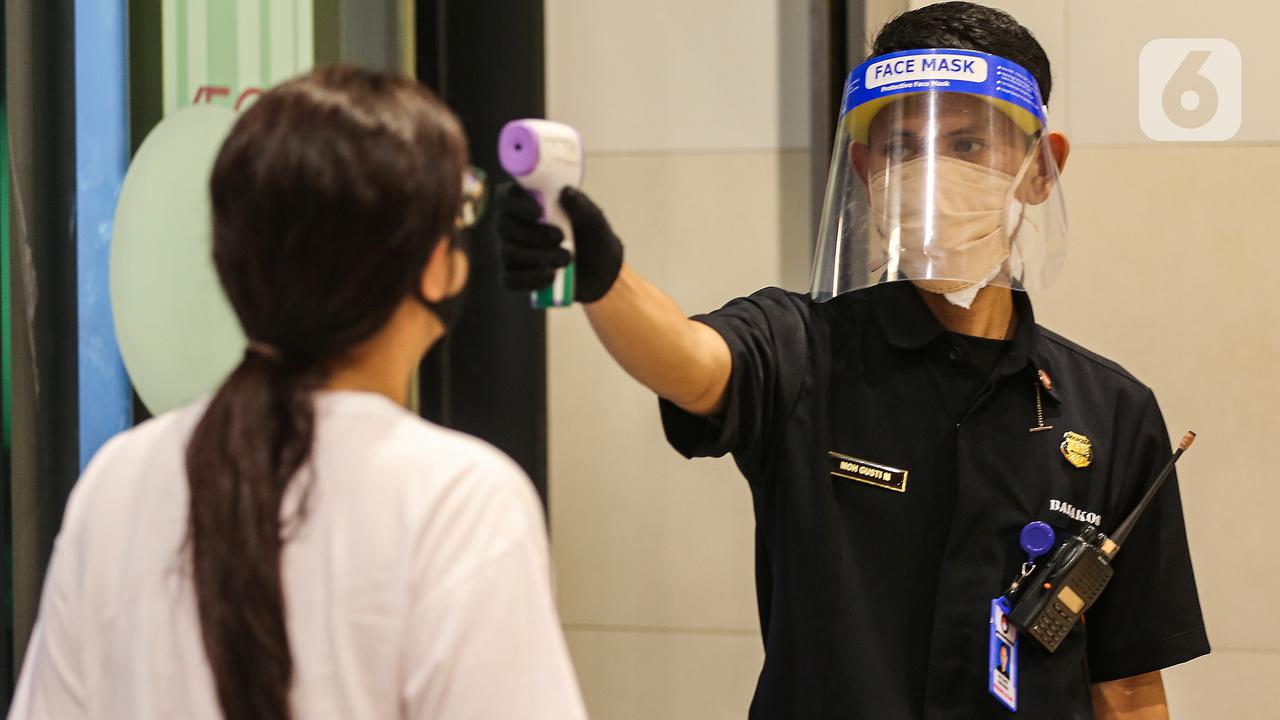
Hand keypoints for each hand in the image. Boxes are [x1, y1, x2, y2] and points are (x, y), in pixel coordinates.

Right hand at [494, 183, 623, 302]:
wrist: (599, 271)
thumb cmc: (593, 237)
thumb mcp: (595, 222)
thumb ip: (583, 207)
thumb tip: (566, 192)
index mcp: (528, 203)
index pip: (507, 196)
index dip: (517, 204)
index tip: (539, 213)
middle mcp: (513, 225)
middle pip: (503, 225)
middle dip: (533, 234)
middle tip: (561, 237)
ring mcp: (510, 251)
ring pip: (508, 253)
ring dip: (538, 257)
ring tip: (566, 258)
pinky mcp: (514, 276)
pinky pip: (510, 280)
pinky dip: (531, 279)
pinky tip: (551, 276)